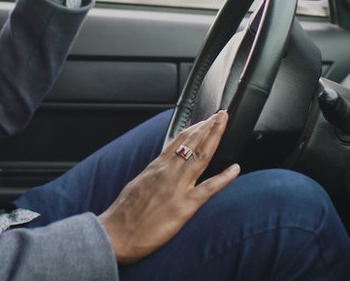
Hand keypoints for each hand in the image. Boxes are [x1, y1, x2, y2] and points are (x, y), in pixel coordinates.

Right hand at [97, 111, 241, 264]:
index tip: (204, 120)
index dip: (193, 129)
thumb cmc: (122, 216)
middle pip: (191, 143)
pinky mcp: (184, 206)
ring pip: (200, 156)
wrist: (114, 235)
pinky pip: (208, 188)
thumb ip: (152, 177)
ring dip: (214, 137)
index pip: (177, 142)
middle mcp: (167, 172)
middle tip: (221, 113)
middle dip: (207, 126)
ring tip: (224, 123)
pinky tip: (235, 168)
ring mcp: (176, 187)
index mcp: (155, 168)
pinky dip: (224, 178)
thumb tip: (160, 173)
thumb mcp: (136, 186)